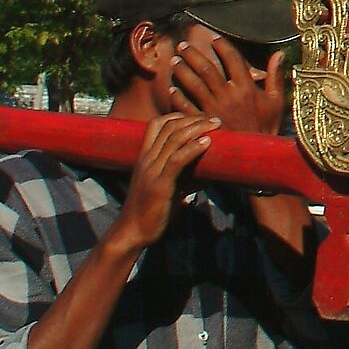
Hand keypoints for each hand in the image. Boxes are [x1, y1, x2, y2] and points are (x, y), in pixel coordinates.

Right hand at [109, 112, 220, 253]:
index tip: (199, 117)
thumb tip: (208, 176)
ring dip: (198, 129)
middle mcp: (146, 160)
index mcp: (144, 158)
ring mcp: (151, 171)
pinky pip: (177, 161)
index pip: (157, 125)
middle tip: (215, 120)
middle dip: (194, 119)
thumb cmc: (151, 211)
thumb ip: (184, 178)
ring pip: (174, 140)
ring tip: (216, 125)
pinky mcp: (159, 185)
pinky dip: (193, 149)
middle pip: (169, 128)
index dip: (178, 116)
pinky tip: (206, 143)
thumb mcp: (167, 188)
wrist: (132, 232)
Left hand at [168, 36, 287, 137]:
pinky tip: (172, 89)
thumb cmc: (267, 126)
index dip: (222, 46)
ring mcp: (214, 109)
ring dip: (182, 71)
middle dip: (193, 54)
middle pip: (207, 68)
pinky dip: (178, 97)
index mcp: (247, 88)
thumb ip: (275, 76)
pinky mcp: (203, 122)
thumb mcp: (276, 101)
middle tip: (183, 45)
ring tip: (174, 61)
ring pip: (193, 84)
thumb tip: (279, 54)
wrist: (255, 155)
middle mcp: (229, 95)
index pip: (233, 59)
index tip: (214, 38)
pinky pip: (186, 107)